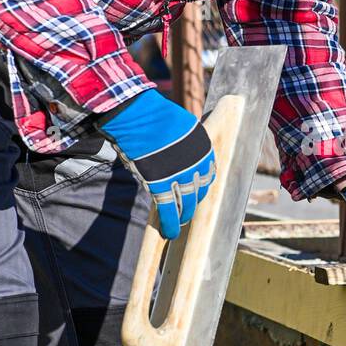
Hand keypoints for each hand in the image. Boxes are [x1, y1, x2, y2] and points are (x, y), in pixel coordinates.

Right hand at [100, 89, 214, 239]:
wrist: (137, 113)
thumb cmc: (154, 116)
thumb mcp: (181, 126)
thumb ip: (185, 144)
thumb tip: (181, 155)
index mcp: (204, 148)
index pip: (208, 173)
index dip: (201, 185)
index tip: (196, 191)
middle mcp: (197, 163)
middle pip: (199, 190)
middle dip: (193, 203)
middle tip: (188, 212)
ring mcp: (180, 175)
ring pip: (186, 203)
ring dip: (183, 216)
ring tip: (180, 225)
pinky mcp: (161, 184)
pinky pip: (169, 209)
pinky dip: (170, 223)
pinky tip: (169, 232)